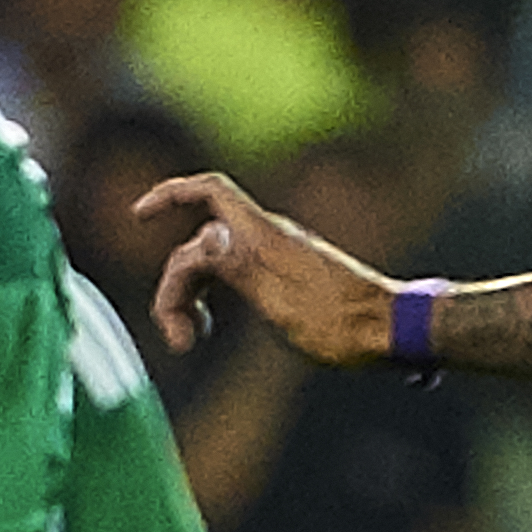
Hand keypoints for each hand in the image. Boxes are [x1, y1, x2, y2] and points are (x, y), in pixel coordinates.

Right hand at [136, 171, 395, 364]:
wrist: (393, 331)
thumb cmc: (341, 325)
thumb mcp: (282, 303)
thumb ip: (240, 267)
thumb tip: (203, 235)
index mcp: (265, 238)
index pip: (210, 192)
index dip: (170, 194)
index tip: (139, 216)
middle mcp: (270, 238)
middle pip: (200, 241)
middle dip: (175, 283)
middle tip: (177, 338)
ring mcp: (279, 256)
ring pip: (215, 261)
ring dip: (191, 296)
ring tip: (189, 339)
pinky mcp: (288, 275)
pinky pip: (235, 273)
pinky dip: (214, 295)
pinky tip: (210, 325)